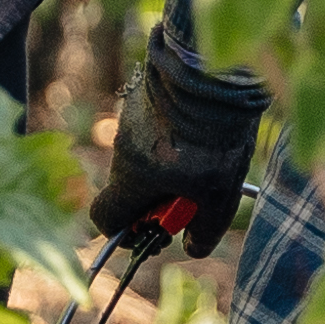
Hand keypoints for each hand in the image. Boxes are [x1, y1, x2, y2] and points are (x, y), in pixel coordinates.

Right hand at [89, 28, 256, 254]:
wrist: (213, 75)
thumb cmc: (212, 141)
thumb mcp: (219, 196)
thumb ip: (204, 229)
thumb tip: (192, 248)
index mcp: (130, 180)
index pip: (105, 218)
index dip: (126, 232)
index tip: (156, 228)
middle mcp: (122, 151)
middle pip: (131, 187)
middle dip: (160, 197)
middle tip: (195, 193)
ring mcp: (129, 120)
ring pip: (145, 156)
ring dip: (169, 165)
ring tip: (207, 155)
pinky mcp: (144, 96)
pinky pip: (152, 128)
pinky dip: (172, 136)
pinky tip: (203, 128)